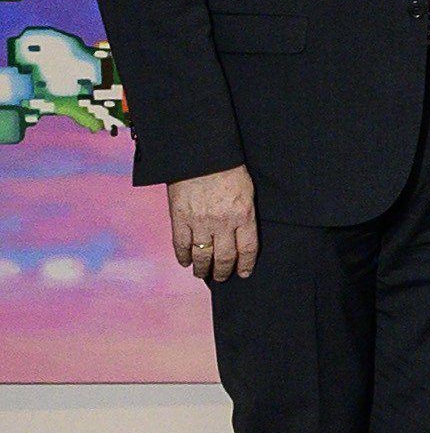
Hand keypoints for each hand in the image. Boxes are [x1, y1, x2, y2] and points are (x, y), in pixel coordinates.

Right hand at [165, 164, 257, 284]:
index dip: (246, 265)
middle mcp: (222, 222)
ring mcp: (199, 221)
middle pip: (224, 257)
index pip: (247, 249)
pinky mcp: (179, 218)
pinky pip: (180, 244)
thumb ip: (245, 213)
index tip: (243, 273)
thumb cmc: (228, 169)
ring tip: (202, 274)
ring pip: (201, 255)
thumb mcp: (247, 191)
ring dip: (202, 269)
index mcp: (243, 215)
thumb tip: (243, 234)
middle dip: (223, 272)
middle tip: (221, 278)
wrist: (200, 154)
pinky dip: (182, 256)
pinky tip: (184, 262)